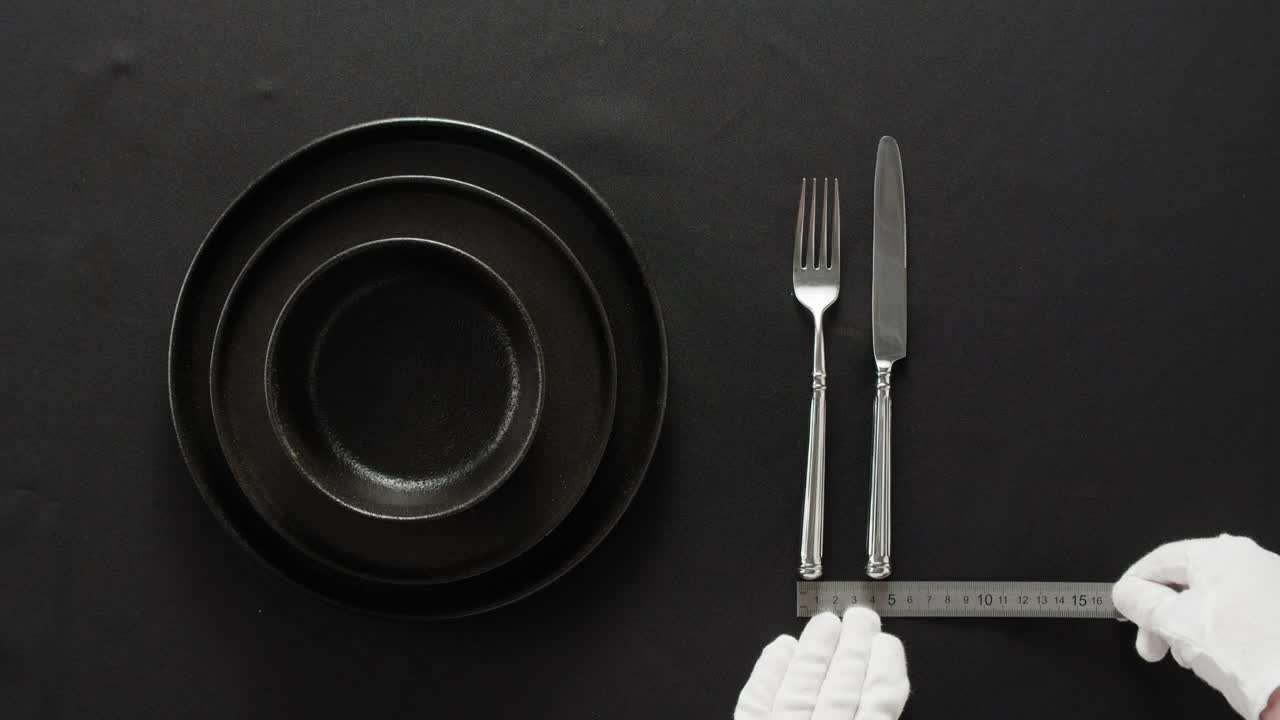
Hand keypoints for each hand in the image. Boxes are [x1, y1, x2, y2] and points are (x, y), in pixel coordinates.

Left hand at [734, 608, 908, 719]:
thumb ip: (874, 716)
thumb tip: (882, 686)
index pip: (877, 709)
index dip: (885, 673)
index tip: (888, 645)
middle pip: (840, 690)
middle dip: (854, 648)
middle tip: (861, 618)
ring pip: (801, 688)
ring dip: (817, 650)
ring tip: (828, 622)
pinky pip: (757, 702)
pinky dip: (769, 672)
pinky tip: (781, 647)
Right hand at [1114, 535, 1279, 718]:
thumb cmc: (1246, 654)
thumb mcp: (1173, 622)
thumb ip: (1140, 601)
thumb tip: (1127, 592)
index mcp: (1222, 553)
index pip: (1159, 559)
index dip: (1133, 585)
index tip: (1123, 606)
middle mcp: (1251, 561)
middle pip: (1185, 582)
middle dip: (1161, 616)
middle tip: (1151, 644)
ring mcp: (1272, 586)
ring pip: (1210, 600)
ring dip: (1187, 627)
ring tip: (1186, 657)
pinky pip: (1236, 613)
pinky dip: (1217, 632)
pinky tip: (1214, 656)